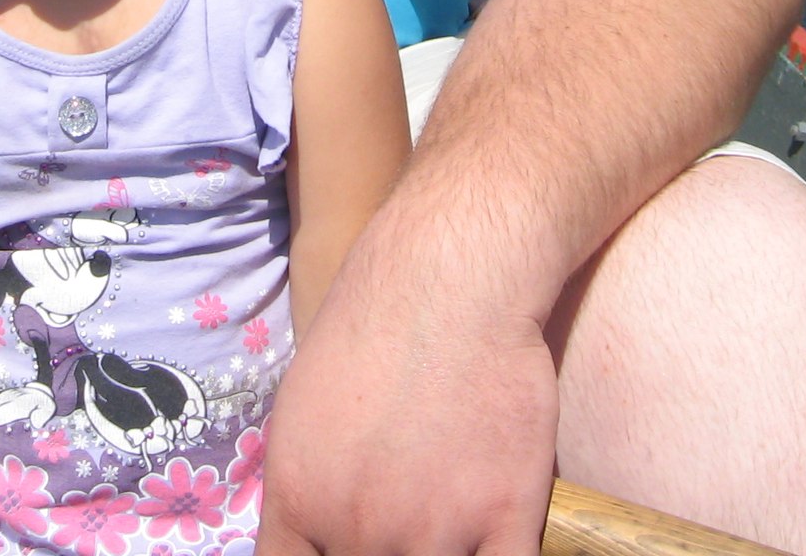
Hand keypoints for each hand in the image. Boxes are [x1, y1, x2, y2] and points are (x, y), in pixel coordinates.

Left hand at [257, 237, 559, 555]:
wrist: (451, 278)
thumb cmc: (372, 323)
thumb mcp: (301, 411)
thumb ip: (307, 492)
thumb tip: (312, 537)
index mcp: (300, 502)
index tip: (342, 550)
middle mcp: (358, 530)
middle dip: (384, 553)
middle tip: (402, 522)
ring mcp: (433, 530)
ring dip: (438, 555)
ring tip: (446, 523)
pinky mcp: (505, 517)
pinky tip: (492, 542)